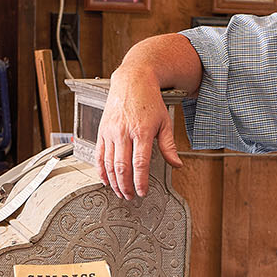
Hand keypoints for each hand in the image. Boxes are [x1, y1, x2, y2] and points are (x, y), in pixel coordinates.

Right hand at [95, 65, 181, 199]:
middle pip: (122, 167)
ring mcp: (110, 132)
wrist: (132, 80)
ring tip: (120, 192)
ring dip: (114, 182)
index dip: (140, 181)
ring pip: (109, 163)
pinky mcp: (102, 131)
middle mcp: (123, 132)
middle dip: (126, 186)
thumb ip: (169, 146)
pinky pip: (99, 154)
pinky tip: (105, 179)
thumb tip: (177, 164)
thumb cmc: (149, 100)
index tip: (142, 192)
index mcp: (141, 131)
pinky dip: (101, 170)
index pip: (140, 163)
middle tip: (131, 196)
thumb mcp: (164, 122)